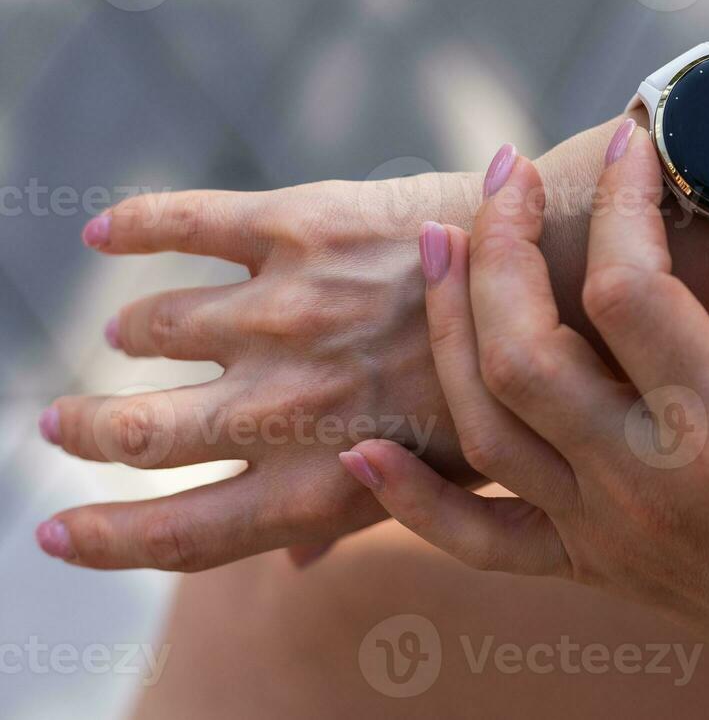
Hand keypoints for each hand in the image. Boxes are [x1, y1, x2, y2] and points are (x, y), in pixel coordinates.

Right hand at [36, 171, 487, 569]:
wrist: (571, 273)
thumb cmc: (521, 390)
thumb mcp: (454, 487)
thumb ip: (362, 519)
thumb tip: (294, 569)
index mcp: (325, 484)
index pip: (180, 534)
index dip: (105, 539)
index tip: (55, 530)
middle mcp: (290, 408)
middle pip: (139, 435)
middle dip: (88, 430)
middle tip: (63, 421)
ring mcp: (288, 315)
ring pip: (153, 327)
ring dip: (132, 331)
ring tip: (130, 328)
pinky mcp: (301, 228)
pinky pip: (183, 224)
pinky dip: (134, 226)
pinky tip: (104, 233)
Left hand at [339, 122, 708, 717]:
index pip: (632, 293)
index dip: (621, 203)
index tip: (633, 140)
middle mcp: (648, 486)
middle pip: (525, 353)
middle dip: (501, 249)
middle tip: (507, 171)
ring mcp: (603, 532)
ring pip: (483, 426)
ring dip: (447, 329)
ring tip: (440, 242)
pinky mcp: (584, 564)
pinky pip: (474, 539)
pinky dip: (411, 497)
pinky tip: (363, 447)